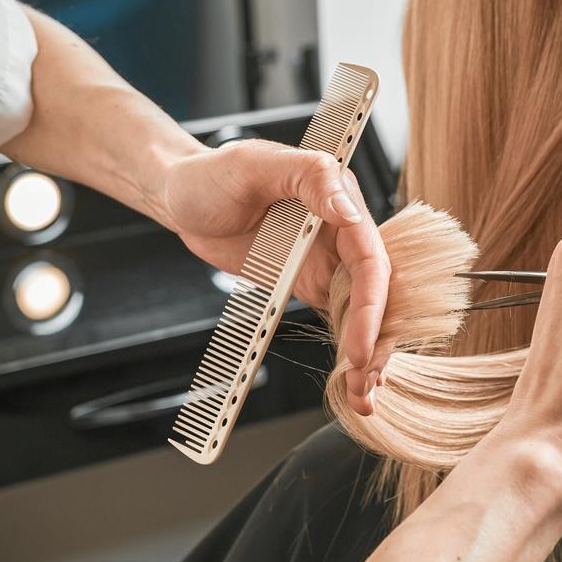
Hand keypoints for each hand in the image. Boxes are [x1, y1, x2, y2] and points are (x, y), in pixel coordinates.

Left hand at [159, 140, 390, 413]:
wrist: (182, 198)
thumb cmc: (213, 174)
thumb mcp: (254, 165)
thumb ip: (308, 178)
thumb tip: (348, 210)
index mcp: (339, 199)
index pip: (370, 258)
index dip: (372, 304)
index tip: (360, 345)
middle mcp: (342, 233)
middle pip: (378, 292)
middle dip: (378, 339)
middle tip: (367, 382)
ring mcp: (329, 262)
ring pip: (365, 313)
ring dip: (369, 354)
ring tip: (363, 396)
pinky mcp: (312, 285)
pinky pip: (339, 320)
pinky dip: (348, 352)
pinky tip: (351, 382)